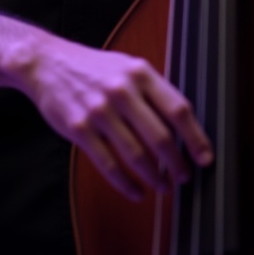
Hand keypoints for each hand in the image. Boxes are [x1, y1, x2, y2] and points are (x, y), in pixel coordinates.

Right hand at [24, 36, 212, 200]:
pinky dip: (126, 184)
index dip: (195, 137)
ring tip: (163, 186)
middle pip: (160, 136)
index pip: (177, 109)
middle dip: (177, 164)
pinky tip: (136, 191)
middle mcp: (122, 91)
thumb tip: (184, 125)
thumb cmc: (93, 68)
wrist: (48, 63)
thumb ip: (153, 91)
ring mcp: (99, 111)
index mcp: (140, 73)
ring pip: (136, 155)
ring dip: (155, 177)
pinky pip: (108, 165)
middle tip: (184, 177)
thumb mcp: (128, 67)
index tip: (205, 157)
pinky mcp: (80, 129)